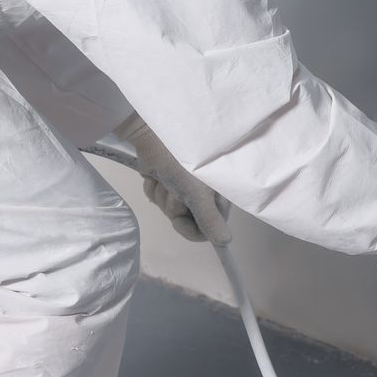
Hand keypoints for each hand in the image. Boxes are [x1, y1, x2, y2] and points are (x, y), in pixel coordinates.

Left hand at [114, 114, 230, 243]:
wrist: (151, 134)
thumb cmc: (181, 162)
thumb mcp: (198, 193)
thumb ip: (210, 219)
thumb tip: (225, 242)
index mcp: (218, 195)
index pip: (210, 229)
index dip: (191, 229)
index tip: (178, 221)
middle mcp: (204, 194)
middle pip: (186, 221)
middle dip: (174, 206)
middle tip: (174, 187)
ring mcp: (184, 188)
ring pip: (169, 210)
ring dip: (162, 195)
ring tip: (164, 177)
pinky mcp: (166, 182)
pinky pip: (157, 198)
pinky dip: (153, 188)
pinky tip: (155, 175)